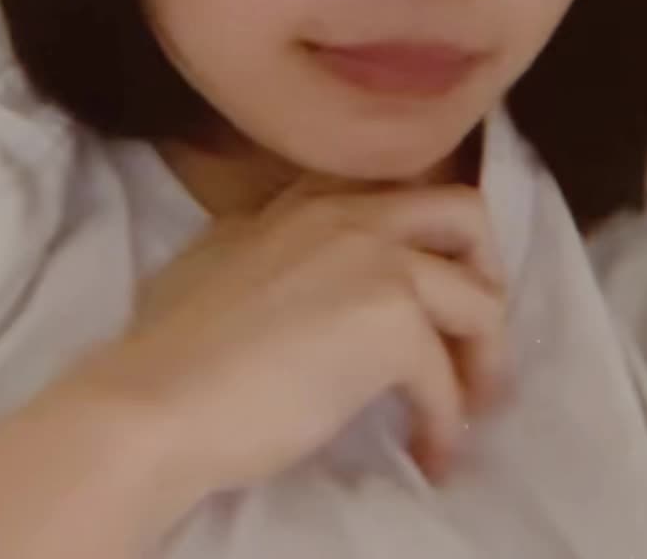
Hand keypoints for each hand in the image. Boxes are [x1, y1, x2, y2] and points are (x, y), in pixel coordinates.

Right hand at [79, 182, 508, 507]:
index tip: (429, 289)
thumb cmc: (170, 343)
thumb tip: (297, 272)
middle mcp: (351, 216)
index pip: (398, 193)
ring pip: (480, 300)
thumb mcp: (218, 260)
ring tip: (462, 409)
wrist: (161, 396)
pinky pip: (449, 381)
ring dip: (482, 361)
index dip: (428, 241)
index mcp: (307, 202)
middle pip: (465, 212)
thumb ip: (269, 246)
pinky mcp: (392, 324)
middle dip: (485, 271)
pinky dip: (447, 426)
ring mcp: (377, 263)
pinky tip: (425, 454)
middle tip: (467, 332)